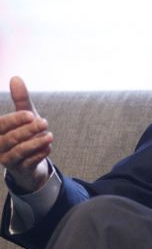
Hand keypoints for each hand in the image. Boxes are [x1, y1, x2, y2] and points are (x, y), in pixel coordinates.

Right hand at [0, 77, 52, 192]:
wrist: (30, 160)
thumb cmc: (25, 134)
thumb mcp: (25, 115)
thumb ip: (20, 99)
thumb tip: (15, 77)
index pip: (1, 125)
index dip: (15, 120)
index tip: (31, 114)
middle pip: (10, 139)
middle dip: (29, 130)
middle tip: (45, 123)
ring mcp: (8, 160)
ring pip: (19, 152)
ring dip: (35, 143)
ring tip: (49, 136)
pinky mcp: (20, 170)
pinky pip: (29, 163)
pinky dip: (39, 154)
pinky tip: (48, 147)